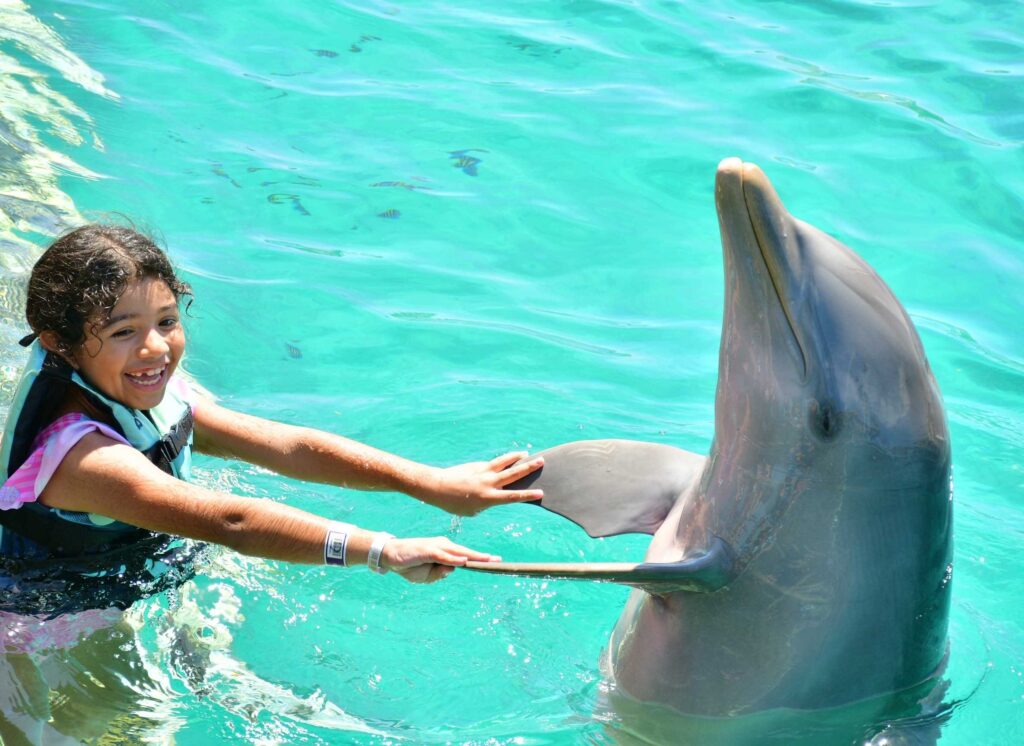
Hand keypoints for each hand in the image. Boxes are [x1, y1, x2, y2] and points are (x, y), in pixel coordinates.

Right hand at [381, 537, 499, 583]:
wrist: (391, 555)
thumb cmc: (411, 564)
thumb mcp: (427, 575)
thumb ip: (440, 573)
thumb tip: (452, 569)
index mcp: (446, 551)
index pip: (466, 555)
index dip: (480, 558)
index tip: (495, 561)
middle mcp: (443, 546)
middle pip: (466, 552)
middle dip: (481, 556)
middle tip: (498, 560)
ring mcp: (436, 547)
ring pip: (457, 552)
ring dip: (472, 556)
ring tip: (486, 560)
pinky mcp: (427, 550)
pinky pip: (442, 555)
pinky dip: (452, 559)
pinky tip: (462, 561)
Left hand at [424, 451, 544, 516]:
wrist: (438, 487)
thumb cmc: (454, 504)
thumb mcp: (474, 510)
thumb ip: (487, 502)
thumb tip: (495, 494)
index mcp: (488, 498)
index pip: (513, 497)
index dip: (527, 494)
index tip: (540, 492)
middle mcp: (489, 483)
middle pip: (513, 474)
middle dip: (528, 467)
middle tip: (542, 461)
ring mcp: (484, 472)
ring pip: (504, 462)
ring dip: (516, 457)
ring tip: (526, 454)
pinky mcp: (478, 466)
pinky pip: (494, 463)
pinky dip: (503, 461)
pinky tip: (509, 460)